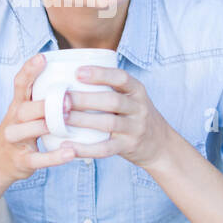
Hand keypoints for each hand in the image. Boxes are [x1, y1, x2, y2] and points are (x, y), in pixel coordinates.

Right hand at [0, 53, 76, 186]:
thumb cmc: (19, 131)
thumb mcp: (24, 112)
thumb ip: (41, 97)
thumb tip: (73, 76)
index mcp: (17, 105)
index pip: (20, 84)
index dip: (29, 70)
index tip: (42, 57)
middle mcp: (13, 121)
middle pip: (25, 108)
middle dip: (45, 104)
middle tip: (69, 100)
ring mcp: (15, 141)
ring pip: (28, 131)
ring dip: (47, 126)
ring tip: (68, 122)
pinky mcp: (22, 161)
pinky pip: (38, 159)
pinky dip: (54, 157)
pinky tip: (70, 153)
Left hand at [56, 64, 172, 171]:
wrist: (160, 144)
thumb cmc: (134, 115)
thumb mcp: (131, 96)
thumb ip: (108, 87)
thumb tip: (67, 73)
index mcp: (137, 90)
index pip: (121, 78)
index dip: (100, 74)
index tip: (78, 72)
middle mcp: (138, 107)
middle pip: (112, 100)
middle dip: (85, 99)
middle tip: (62, 99)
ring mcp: (134, 128)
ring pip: (108, 123)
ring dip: (83, 120)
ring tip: (61, 118)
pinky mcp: (128, 147)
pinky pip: (106, 149)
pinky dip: (86, 149)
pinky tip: (69, 147)